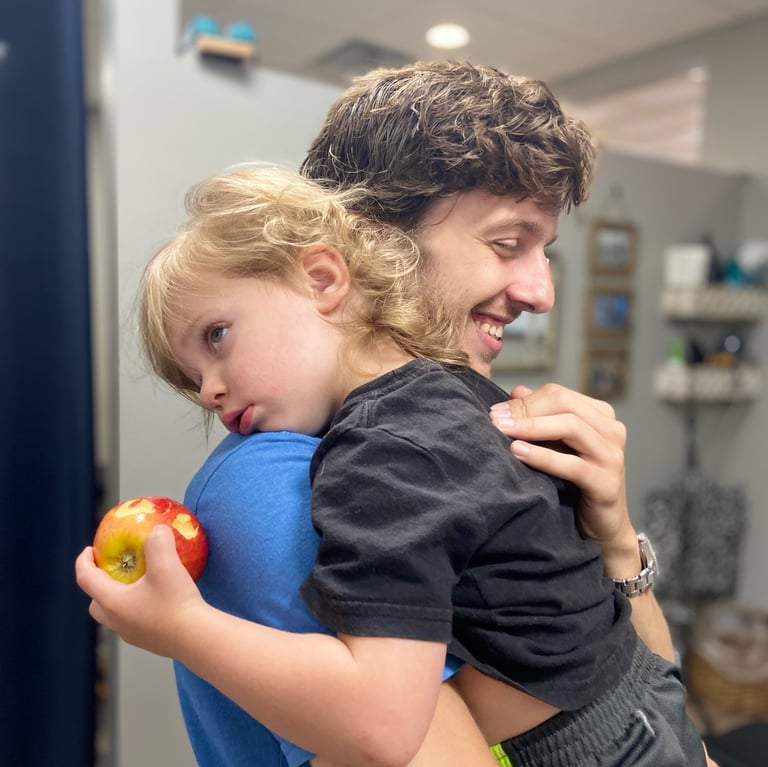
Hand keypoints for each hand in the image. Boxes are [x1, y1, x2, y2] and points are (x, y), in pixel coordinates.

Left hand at [75, 525, 203, 656]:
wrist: (197, 639)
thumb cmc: (176, 603)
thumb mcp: (166, 565)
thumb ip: (158, 542)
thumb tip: (156, 530)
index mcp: (113, 602)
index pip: (86, 579)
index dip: (83, 561)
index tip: (89, 549)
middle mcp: (118, 621)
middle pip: (96, 601)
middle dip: (99, 583)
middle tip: (113, 568)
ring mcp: (133, 634)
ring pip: (115, 614)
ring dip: (119, 596)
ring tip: (138, 582)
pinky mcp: (150, 641)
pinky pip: (135, 620)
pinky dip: (138, 606)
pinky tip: (159, 597)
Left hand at [490, 383, 637, 565]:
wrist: (601, 527)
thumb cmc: (574, 483)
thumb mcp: (556, 445)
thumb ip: (540, 417)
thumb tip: (516, 391)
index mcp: (600, 415)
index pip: (557, 394)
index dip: (524, 400)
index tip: (495, 411)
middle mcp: (612, 430)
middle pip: (563, 404)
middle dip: (525, 410)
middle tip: (494, 419)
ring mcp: (612, 455)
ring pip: (570, 427)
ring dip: (531, 427)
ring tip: (502, 431)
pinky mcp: (607, 483)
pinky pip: (572, 464)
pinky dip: (543, 455)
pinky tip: (518, 452)